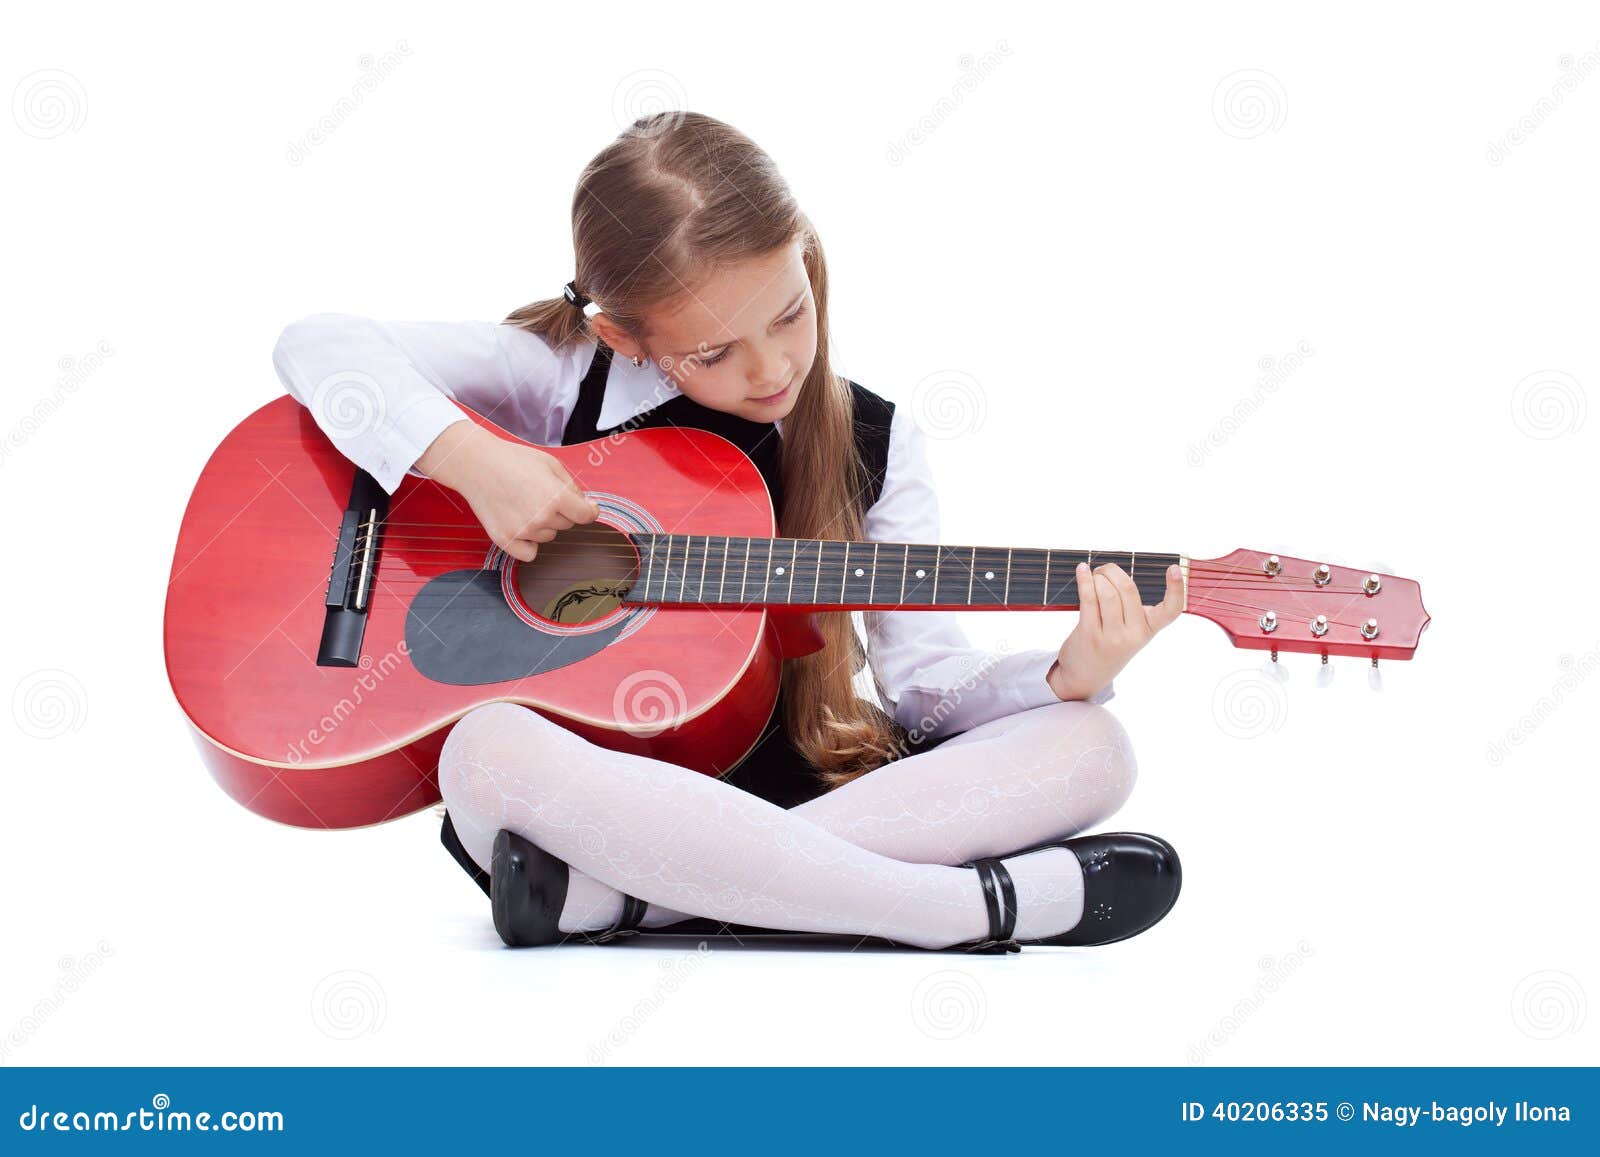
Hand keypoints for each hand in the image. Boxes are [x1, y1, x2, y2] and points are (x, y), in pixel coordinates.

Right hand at [416, 420, 600, 561]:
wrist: (477, 464)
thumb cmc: (513, 460)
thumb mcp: (551, 463)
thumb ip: (572, 486)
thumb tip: (584, 504)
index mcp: (557, 497)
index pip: (587, 516)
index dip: (589, 510)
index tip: (587, 508)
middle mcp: (542, 517)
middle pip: (567, 525)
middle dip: (560, 511)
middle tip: (539, 494)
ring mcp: (523, 531)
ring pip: (548, 536)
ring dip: (542, 524)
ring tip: (523, 503)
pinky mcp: (506, 540)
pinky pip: (530, 553)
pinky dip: (528, 544)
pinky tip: (521, 526)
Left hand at [1047, 563, 1183, 700]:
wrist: (1086, 676)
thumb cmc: (1109, 646)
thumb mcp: (1130, 633)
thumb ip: (1131, 608)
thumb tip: (1116, 573)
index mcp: (1149, 630)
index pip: (1171, 611)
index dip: (1177, 589)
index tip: (1174, 568)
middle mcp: (1134, 634)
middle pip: (1128, 590)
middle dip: (1113, 571)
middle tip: (1104, 569)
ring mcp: (1111, 636)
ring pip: (1107, 593)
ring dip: (1098, 576)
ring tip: (1093, 574)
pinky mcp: (1090, 635)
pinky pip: (1088, 600)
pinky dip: (1085, 581)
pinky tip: (1082, 570)